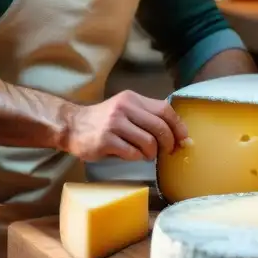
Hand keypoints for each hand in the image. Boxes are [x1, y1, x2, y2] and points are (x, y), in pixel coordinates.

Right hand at [61, 90, 188, 161]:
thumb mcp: (125, 110)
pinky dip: (137, 157)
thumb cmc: (104, 121)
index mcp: (132, 99)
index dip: (178, 126)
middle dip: (169, 143)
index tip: (183, 139)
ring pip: (148, 142)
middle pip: (159, 126)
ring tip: (146, 154)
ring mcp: (114, 124)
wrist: (73, 126)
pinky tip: (131, 155)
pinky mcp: (106, 140)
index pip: (164, 109)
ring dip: (152, 153)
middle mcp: (124, 108)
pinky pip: (132, 153)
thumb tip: (178, 136)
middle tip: (168, 151)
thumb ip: (147, 117)